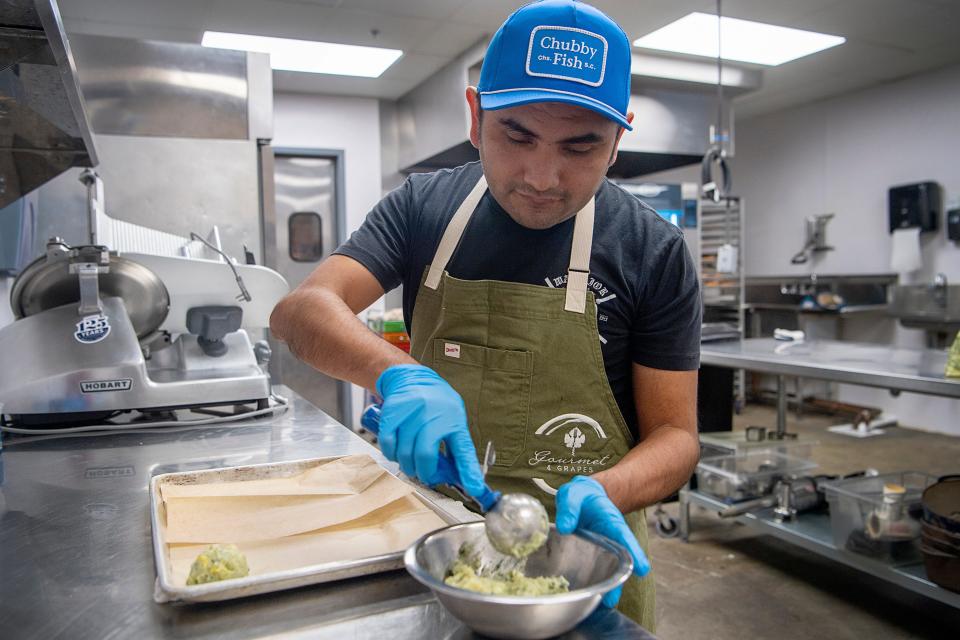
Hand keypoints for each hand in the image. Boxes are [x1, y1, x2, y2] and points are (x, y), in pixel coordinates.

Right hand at [376, 364, 486, 497]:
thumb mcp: (453, 420)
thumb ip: (455, 447)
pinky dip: (392, 455)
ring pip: (405, 454)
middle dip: (424, 473)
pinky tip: (398, 452)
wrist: (412, 378)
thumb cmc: (436, 403)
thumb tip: (459, 478)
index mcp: (454, 420)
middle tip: (425, 474)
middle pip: (426, 456)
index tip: (475, 489)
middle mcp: (433, 415)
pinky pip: (388, 445)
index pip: (464, 450)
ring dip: (408, 466)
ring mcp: (411, 414)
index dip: (469, 472)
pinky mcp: (392, 414)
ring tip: (411, 462)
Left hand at [556, 476, 649, 607]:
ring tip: (604, 604)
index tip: (643, 570)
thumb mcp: (572, 495)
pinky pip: (592, 570)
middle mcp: (609, 539)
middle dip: (618, 580)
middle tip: (613, 599)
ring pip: (607, 569)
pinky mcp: (590, 555)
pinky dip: (592, 582)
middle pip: (619, 561)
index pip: (624, 538)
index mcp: (610, 522)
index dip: (634, 554)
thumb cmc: (580, 496)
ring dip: (606, 586)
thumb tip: (565, 527)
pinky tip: (589, 595)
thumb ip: (569, 509)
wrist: (581, 498)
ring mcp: (601, 549)